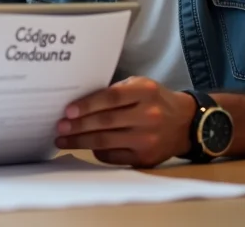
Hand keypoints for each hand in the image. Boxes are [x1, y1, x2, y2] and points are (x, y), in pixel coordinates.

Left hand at [54, 76, 196, 167]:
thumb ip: (115, 91)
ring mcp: (148, 139)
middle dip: (78, 126)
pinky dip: (97, 152)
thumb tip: (80, 102)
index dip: (87, 105)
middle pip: (106, 122)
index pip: (111, 98)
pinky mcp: (146, 158)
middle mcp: (148, 116)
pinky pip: (114, 157)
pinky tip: (87, 147)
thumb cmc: (155, 100)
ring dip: (80, 141)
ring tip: (63, 140)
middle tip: (59, 127)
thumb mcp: (141, 85)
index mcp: (145, 92)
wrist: (185, 123)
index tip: (67, 111)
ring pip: (106, 141)